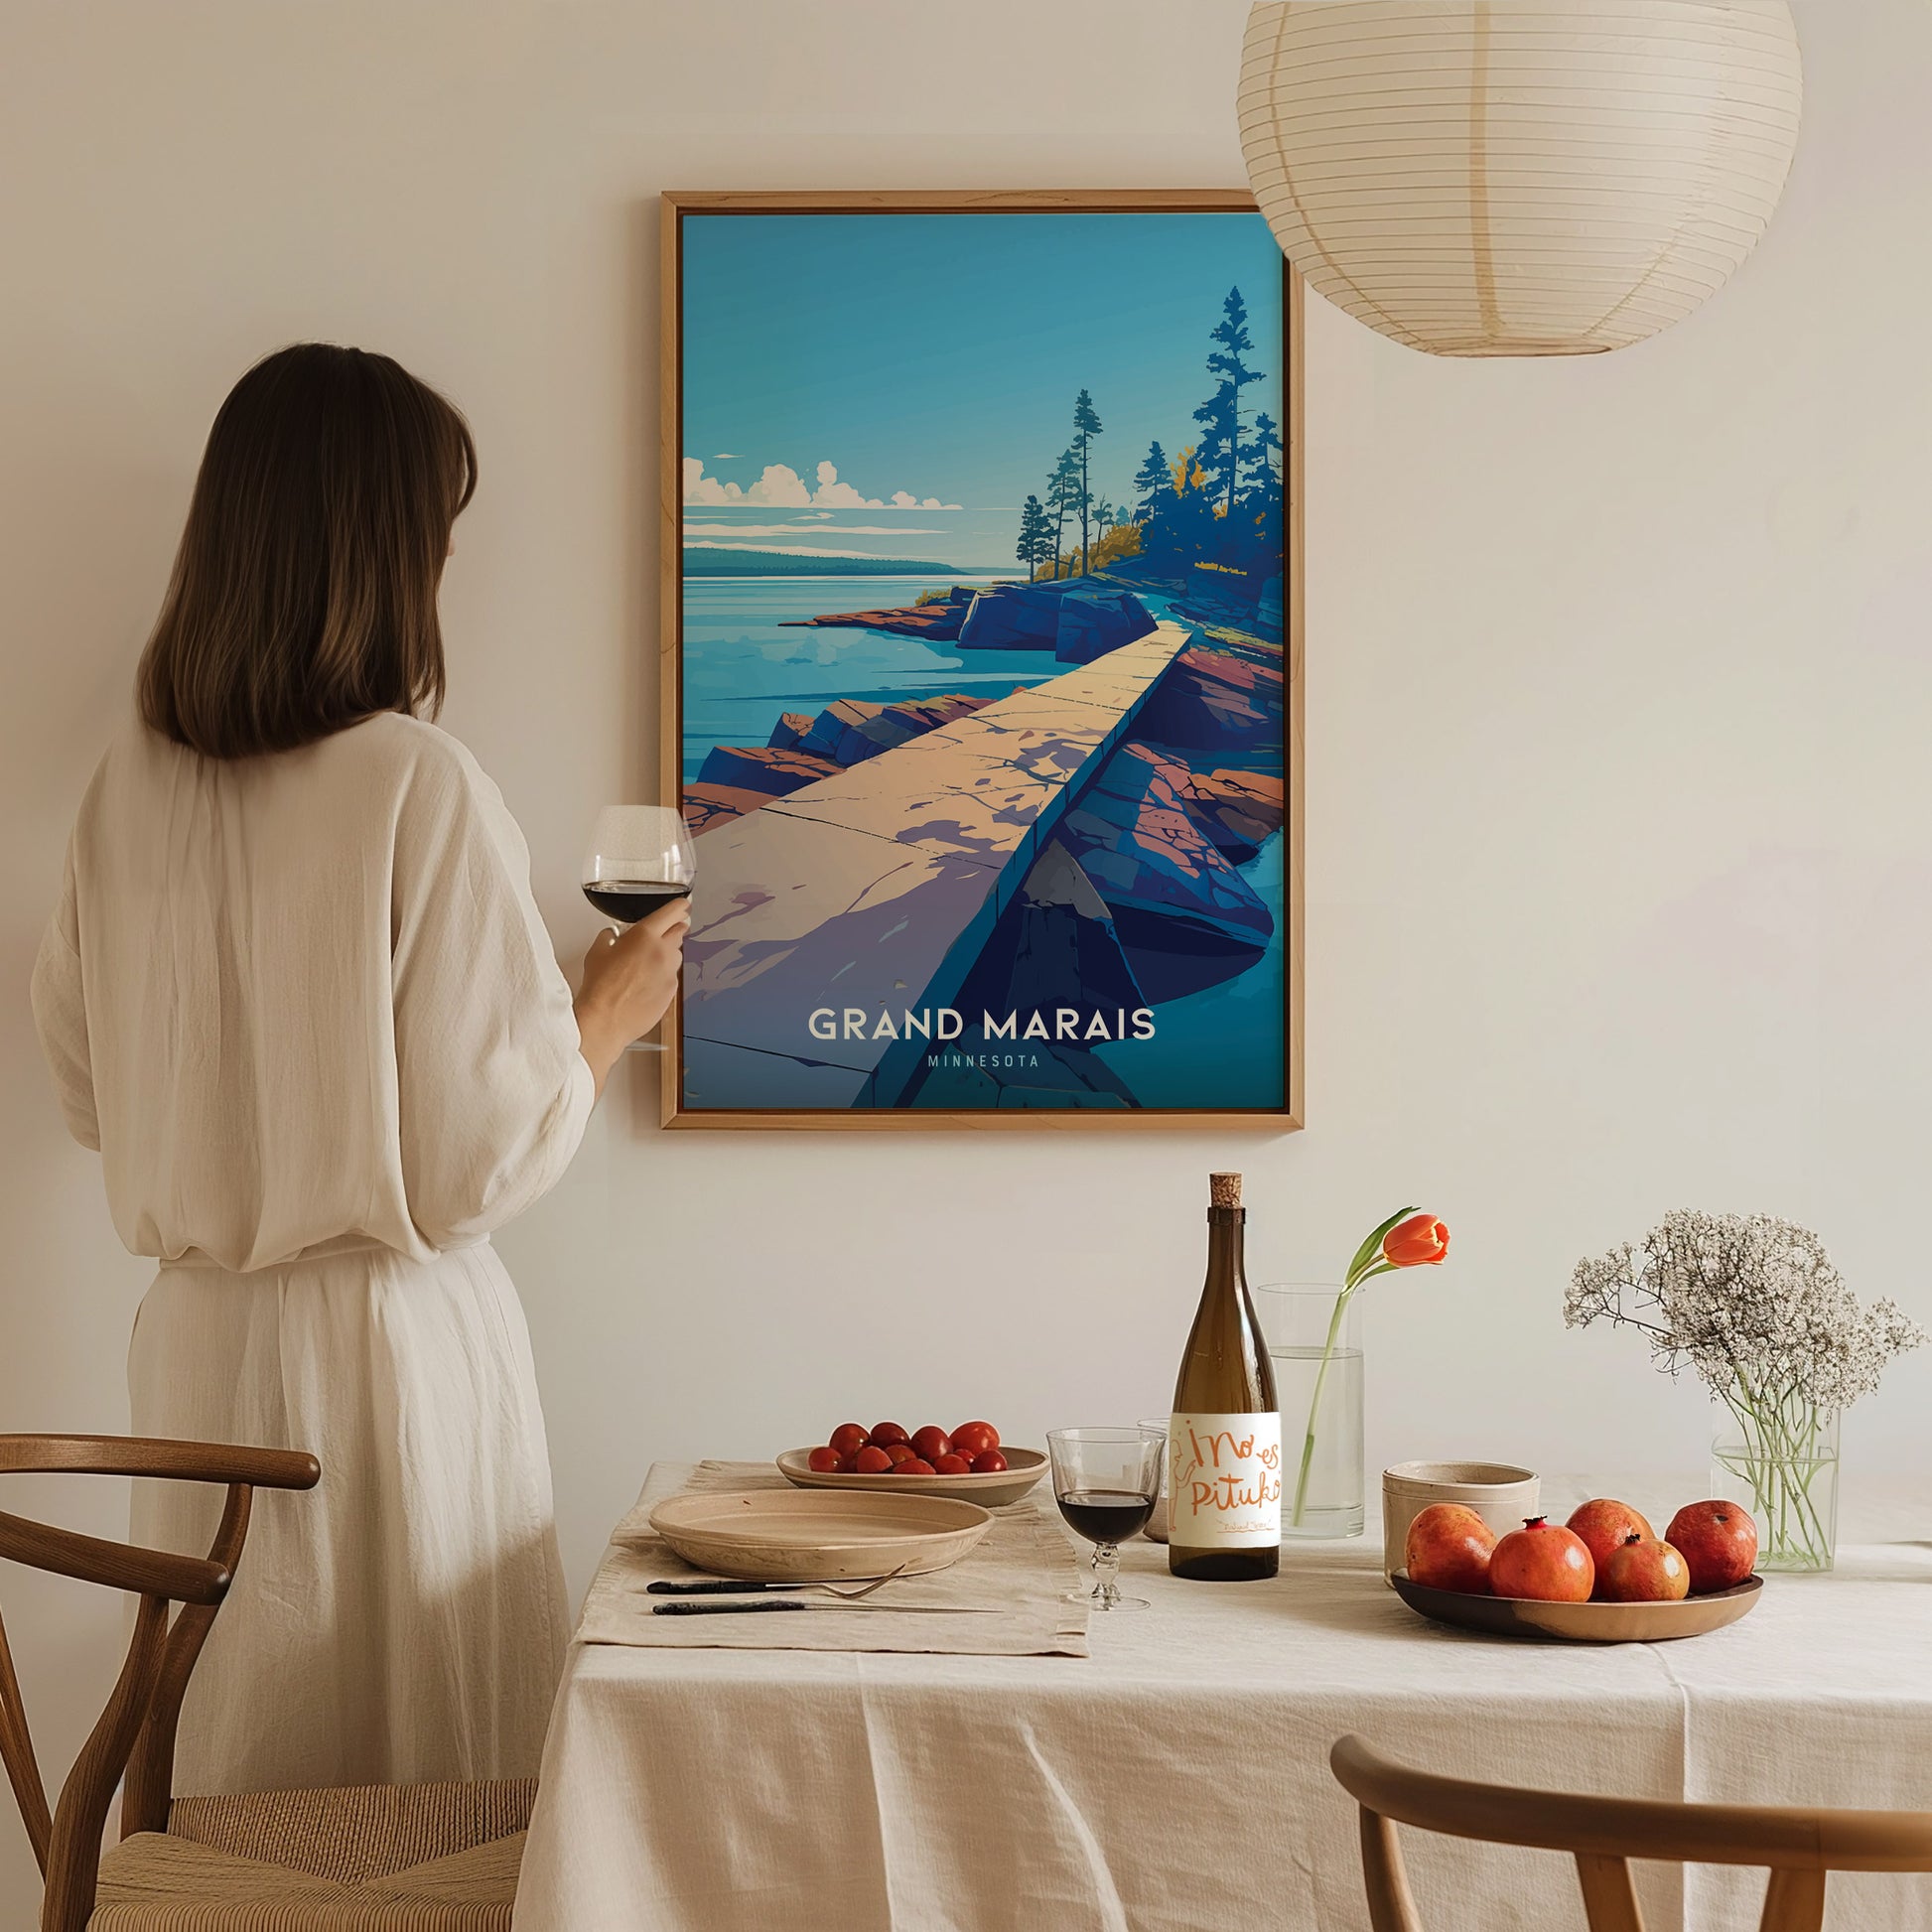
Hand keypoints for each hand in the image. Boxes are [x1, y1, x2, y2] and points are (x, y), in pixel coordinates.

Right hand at [574, 896, 690, 1095]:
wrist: (606, 1020)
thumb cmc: (600, 987)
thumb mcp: (597, 952)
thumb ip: (609, 937)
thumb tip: (612, 935)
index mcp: (645, 935)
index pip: (673, 912)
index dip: (680, 906)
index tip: (683, 905)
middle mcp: (663, 952)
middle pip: (679, 932)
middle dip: (673, 929)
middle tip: (664, 932)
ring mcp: (670, 973)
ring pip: (677, 956)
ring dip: (667, 954)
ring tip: (647, 963)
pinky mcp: (672, 992)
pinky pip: (672, 977)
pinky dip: (663, 976)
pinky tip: (646, 984)